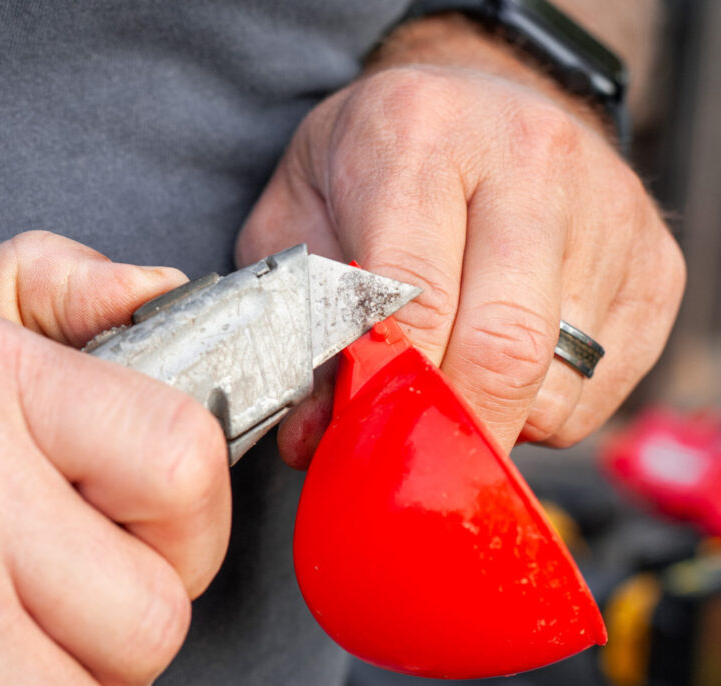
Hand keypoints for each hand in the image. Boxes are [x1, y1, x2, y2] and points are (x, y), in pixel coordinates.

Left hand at [236, 16, 684, 466]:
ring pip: (555, 383)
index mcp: (422, 134)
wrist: (476, 102)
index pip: (414, 297)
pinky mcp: (655, 263)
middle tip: (410, 449)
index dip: (389, 384)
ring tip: (454, 373)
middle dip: (450, 426)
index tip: (364, 429)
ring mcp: (608, 210)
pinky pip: (597, 390)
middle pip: (504, 347)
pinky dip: (543, 408)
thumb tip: (313, 437)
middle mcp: (530, 159)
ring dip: (495, 415)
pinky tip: (508, 361)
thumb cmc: (376, 165)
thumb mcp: (303, 218)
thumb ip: (303, 321)